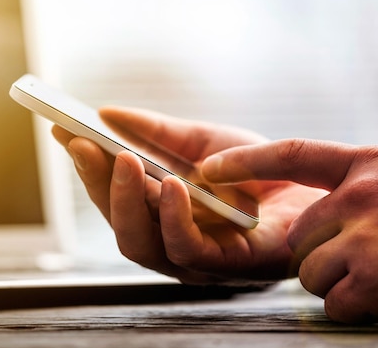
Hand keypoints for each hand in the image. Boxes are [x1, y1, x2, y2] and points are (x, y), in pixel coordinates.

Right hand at [52, 106, 325, 284]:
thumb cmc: (256, 171)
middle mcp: (166, 237)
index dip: (86, 166)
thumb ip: (154, 131)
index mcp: (157, 211)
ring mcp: (192, 257)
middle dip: (96, 182)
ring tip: (122, 160)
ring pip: (139, 242)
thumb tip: (105, 111)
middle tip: (85, 143)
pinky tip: (170, 185)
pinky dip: (172, 217)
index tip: (64, 131)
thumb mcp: (200, 140)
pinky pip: (185, 248)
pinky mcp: (224, 265)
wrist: (313, 188)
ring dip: (126, 200)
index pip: (111, 194)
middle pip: (116, 221)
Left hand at [202, 139, 377, 322]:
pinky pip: (333, 302)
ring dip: (339, 284)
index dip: (245, 161)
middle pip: (296, 236)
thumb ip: (356, 188)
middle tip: (370, 258)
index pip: (291, 153)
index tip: (207, 170)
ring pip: (308, 272)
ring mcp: (369, 232)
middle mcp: (361, 192)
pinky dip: (357, 309)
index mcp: (368, 163)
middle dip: (321, 256)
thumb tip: (305, 217)